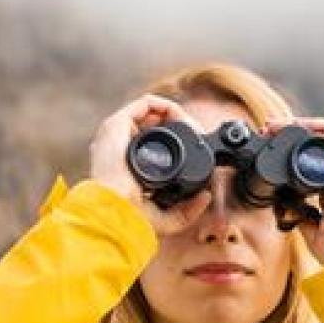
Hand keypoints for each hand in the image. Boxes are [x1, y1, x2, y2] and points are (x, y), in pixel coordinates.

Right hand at [89, 94, 212, 235]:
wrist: (117, 210)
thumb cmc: (133, 218)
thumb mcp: (167, 218)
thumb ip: (188, 211)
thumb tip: (206, 196)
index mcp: (128, 167)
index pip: (153, 146)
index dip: (176, 143)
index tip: (195, 148)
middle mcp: (121, 148)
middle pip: (154, 127)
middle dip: (178, 127)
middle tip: (197, 135)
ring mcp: (118, 135)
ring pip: (151, 113)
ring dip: (174, 114)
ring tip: (190, 127)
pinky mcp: (117, 124)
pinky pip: (144, 104)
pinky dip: (165, 106)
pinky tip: (178, 116)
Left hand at [262, 116, 323, 265]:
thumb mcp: (312, 234)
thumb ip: (300, 217)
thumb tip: (284, 207)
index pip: (308, 163)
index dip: (288, 153)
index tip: (267, 148)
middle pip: (315, 146)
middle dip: (291, 133)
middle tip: (267, 130)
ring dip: (304, 125)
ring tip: (279, 124)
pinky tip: (303, 124)